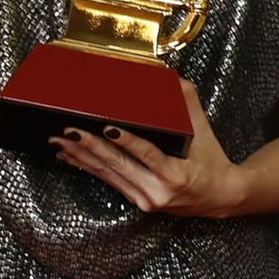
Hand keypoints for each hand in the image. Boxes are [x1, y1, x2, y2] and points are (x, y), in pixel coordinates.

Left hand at [51, 79, 249, 218]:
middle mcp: (157, 191)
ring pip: (108, 174)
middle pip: (118, 165)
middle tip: (68, 130)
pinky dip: (88, 167)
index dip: (126, 140)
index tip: (106, 126)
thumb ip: (188, 102)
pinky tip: (71, 157)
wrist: (218, 198)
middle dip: (89, 146)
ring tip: (59, 141)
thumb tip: (172, 78)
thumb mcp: (204, 132)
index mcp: (176, 174)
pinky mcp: (137, 201)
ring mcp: (145, 199)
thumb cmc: (212, 162)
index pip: (147, 154)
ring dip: (81, 157)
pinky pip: (109, 181)